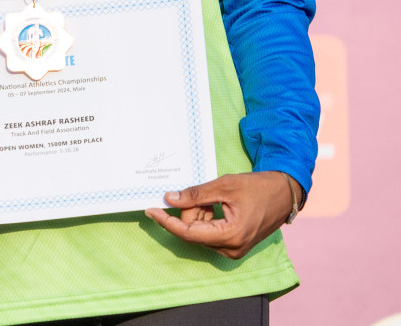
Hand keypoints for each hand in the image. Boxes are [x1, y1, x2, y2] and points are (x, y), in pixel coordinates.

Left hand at [144, 171, 293, 258]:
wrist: (285, 194)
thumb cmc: (258, 188)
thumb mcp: (223, 186)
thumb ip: (195, 195)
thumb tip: (169, 199)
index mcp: (230, 236)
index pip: (188, 233)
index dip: (166, 222)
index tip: (150, 210)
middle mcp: (231, 248)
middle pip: (192, 232)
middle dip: (190, 211)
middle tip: (203, 194)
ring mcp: (234, 249)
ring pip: (199, 232)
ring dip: (199, 214)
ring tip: (215, 199)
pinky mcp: (235, 245)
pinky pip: (209, 233)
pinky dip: (207, 218)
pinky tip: (217, 206)